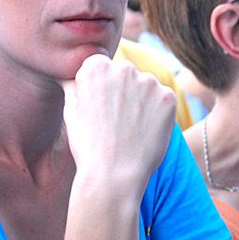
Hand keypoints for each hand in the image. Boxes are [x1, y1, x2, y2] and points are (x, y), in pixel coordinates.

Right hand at [61, 54, 175, 184]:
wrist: (114, 173)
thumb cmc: (88, 144)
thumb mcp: (71, 110)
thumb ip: (73, 85)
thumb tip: (70, 75)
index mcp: (96, 66)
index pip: (102, 67)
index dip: (101, 91)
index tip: (100, 109)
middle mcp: (124, 67)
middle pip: (125, 75)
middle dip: (123, 92)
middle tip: (116, 121)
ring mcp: (149, 81)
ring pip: (146, 87)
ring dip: (141, 101)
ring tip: (131, 128)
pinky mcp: (168, 97)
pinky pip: (163, 100)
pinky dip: (158, 112)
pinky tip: (146, 130)